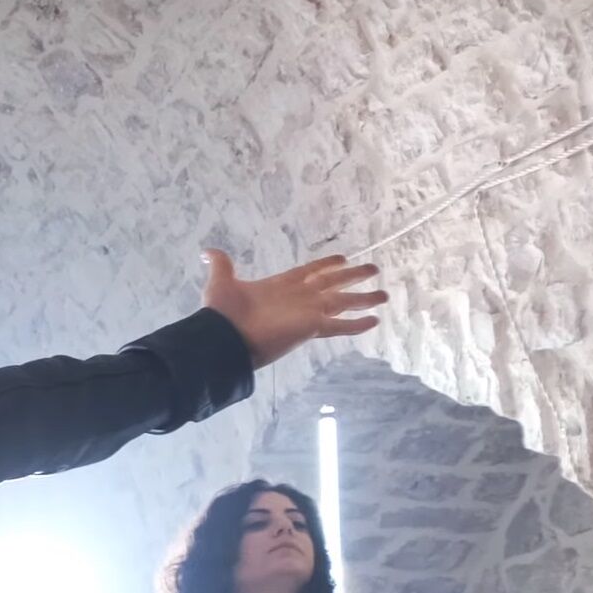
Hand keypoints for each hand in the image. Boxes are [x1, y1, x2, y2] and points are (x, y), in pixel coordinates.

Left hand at [200, 250, 384, 367]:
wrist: (224, 339)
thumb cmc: (223, 313)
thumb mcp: (221, 282)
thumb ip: (221, 265)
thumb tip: (207, 252)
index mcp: (282, 285)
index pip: (310, 272)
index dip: (326, 265)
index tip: (343, 258)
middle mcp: (299, 298)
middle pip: (333, 285)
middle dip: (353, 278)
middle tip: (374, 270)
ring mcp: (307, 313)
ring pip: (342, 303)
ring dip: (363, 299)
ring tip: (384, 295)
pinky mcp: (312, 327)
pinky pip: (340, 325)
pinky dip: (356, 324)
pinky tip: (374, 321)